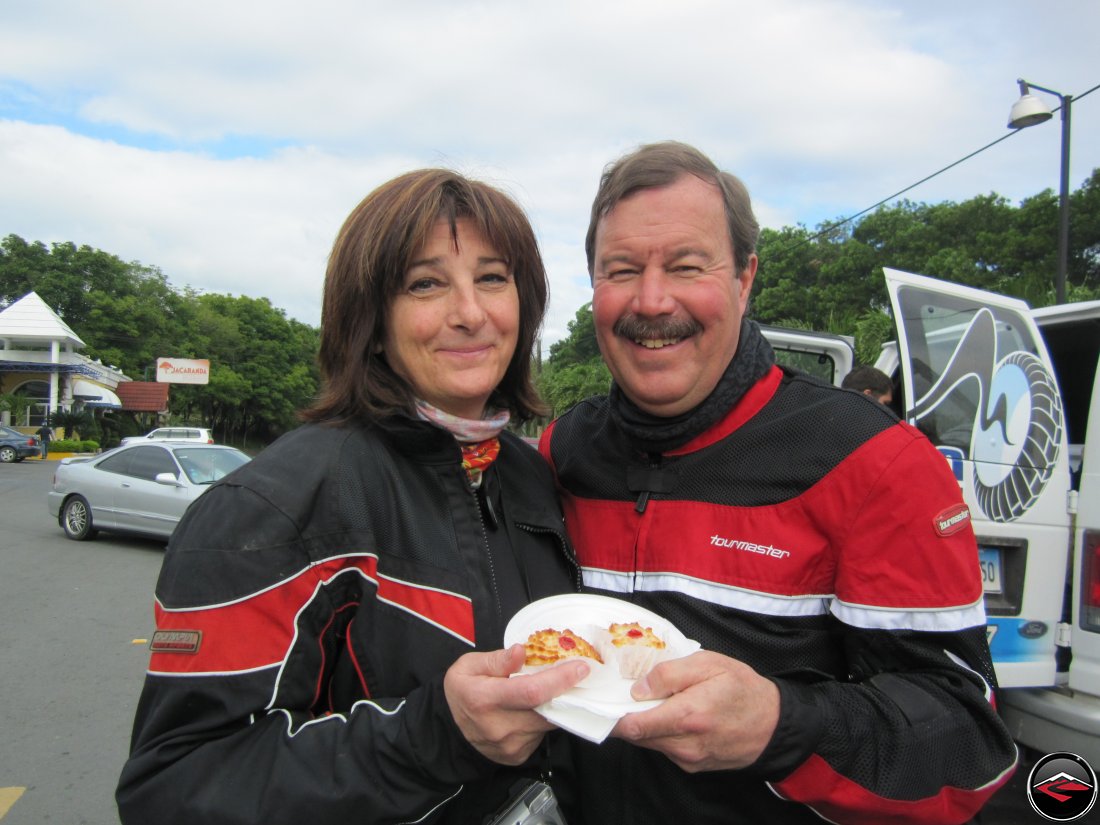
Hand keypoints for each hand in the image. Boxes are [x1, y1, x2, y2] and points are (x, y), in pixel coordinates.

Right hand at [444, 644, 588, 764]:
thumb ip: (496, 659)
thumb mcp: (468, 666)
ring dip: (555, 704)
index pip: (532, 691)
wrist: (451, 731)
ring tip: (552, 688)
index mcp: (484, 699)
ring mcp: (510, 745)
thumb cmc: (462, 692)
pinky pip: (542, 734)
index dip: (560, 679)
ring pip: (547, 722)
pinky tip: (535, 708)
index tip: (580, 668)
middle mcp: (499, 726)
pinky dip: (543, 719)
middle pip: (546, 708)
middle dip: (565, 690)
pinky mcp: (518, 755)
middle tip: (574, 673)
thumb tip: (521, 651)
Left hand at [611, 651, 779, 771]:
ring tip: (656, 702)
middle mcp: (686, 744)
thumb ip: (669, 673)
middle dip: (628, 716)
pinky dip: (661, 733)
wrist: (773, 724)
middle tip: (629, 694)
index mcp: (688, 715)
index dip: (614, 713)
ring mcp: (689, 759)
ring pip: (649, 743)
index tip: (607, 699)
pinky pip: (664, 749)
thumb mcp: (708, 664)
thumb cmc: (742, 688)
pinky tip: (673, 716)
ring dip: (645, 724)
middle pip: (636, 735)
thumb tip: (638, 689)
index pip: (633, 725)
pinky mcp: (692, 766)